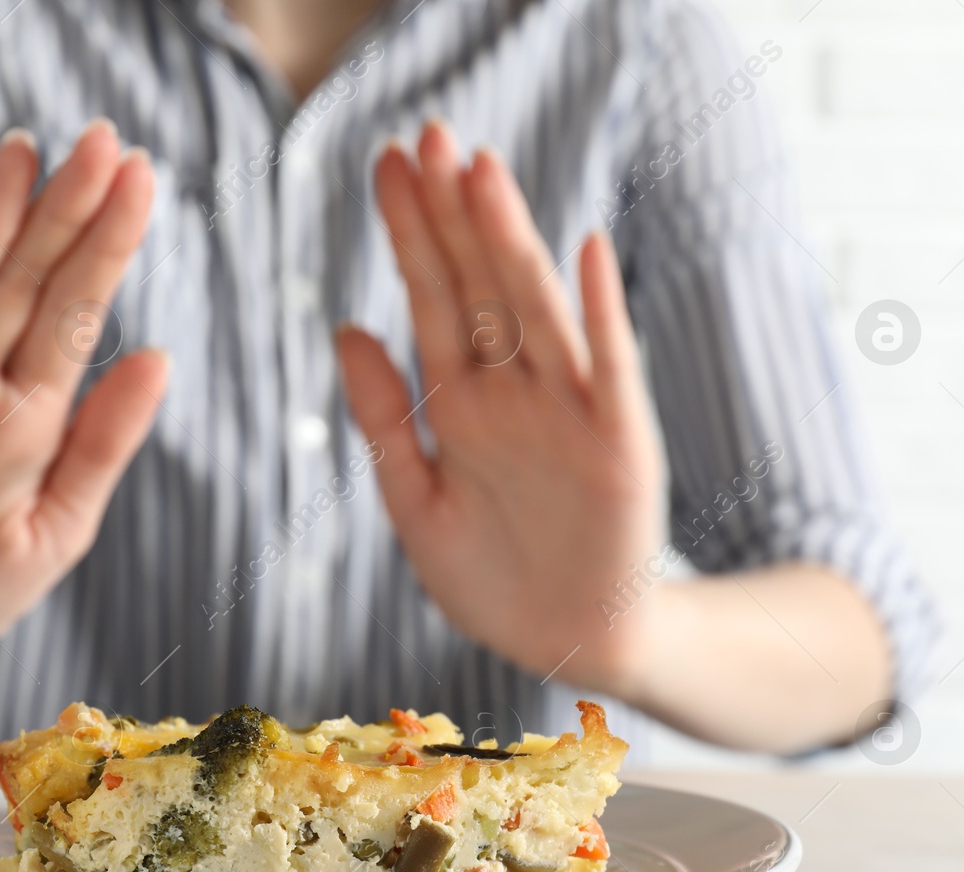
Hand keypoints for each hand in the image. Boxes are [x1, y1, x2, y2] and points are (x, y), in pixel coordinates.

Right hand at [0, 120, 165, 668]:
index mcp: (30, 421)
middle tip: (106, 141)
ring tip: (25, 153)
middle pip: (24, 287)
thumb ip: (101, 447)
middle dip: (64, 215)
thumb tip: (162, 358)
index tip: (143, 181)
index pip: (74, 317)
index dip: (106, 249)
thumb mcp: (53, 533)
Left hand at [336, 121, 664, 691]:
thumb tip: (344, 325)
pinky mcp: (619, 442)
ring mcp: (567, 410)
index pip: (430, 297)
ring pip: (534, 310)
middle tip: (426, 135)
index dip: (410, 233)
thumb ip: (384, 418)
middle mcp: (512, 392)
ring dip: (511, 241)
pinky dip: (601, 312)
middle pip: (477, 285)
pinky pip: (610, 367)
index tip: (387, 166)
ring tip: (483, 170)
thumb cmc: (491, 579)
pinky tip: (586, 250)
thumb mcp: (414, 505)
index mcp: (458, 403)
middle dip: (452, 214)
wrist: (567, 644)